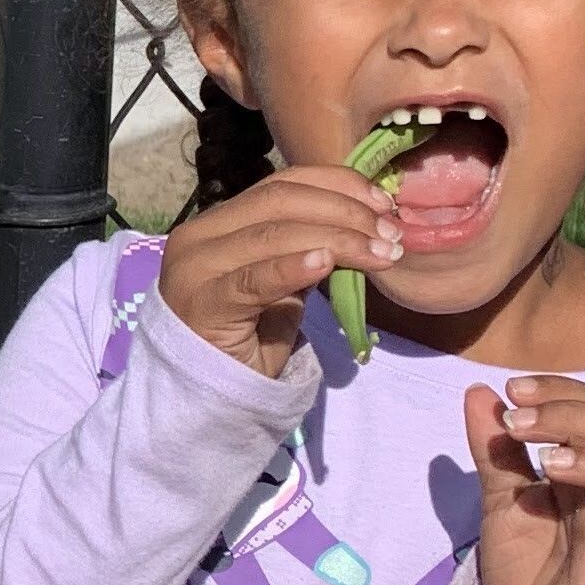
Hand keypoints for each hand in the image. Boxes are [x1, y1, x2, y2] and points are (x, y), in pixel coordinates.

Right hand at [157, 167, 405, 379]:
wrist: (209, 399)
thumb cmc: (248, 341)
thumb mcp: (284, 284)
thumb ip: (307, 248)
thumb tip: (366, 220)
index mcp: (216, 223)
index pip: (281, 185)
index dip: (337, 185)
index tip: (384, 202)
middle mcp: (198, 236)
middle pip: (279, 202)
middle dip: (344, 212)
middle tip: (390, 233)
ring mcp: (195, 269)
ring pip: (273, 234)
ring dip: (338, 239)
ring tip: (380, 253)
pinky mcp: (202, 305)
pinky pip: (255, 280)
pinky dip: (294, 266)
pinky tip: (327, 263)